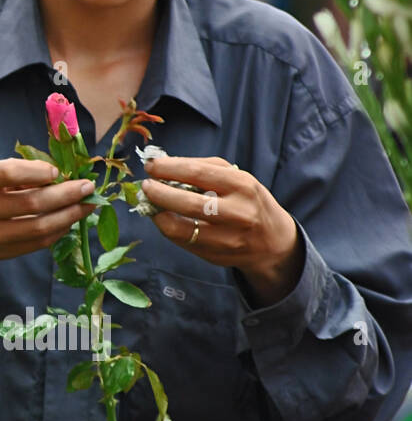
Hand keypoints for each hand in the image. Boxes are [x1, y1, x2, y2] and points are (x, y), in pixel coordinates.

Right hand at [0, 160, 96, 275]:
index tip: (59, 171)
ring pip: (40, 228)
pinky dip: (58, 231)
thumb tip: (58, 174)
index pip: (10, 174)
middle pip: (32, 204)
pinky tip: (70, 220)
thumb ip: (15, 172)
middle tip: (88, 187)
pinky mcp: (0, 254)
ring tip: (87, 205)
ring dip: (70, 216)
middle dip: (67, 195)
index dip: (39, 172)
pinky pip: (37, 244)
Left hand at [141, 155, 304, 304]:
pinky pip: (181, 240)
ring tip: (150, 202)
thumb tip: (162, 164)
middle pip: (187, 203)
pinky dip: (166, 227)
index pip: (197, 173)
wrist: (273, 241)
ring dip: (157, 213)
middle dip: (158, 192)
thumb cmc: (247, 200)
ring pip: (180, 228)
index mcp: (243, 186)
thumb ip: (202, 167)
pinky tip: (162, 217)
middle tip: (146, 185)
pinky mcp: (215, 256)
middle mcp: (238, 213)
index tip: (151, 165)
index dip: (168, 168)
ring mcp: (227, 238)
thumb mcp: (236, 177)